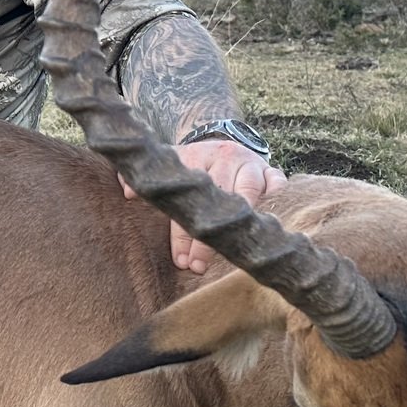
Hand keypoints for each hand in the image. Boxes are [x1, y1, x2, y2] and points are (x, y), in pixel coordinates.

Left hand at [123, 140, 285, 274]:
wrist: (221, 139)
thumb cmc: (193, 164)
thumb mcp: (168, 165)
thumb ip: (143, 179)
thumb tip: (127, 191)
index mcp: (197, 158)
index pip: (189, 201)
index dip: (183, 234)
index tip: (181, 261)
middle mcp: (226, 159)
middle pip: (218, 202)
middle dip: (208, 239)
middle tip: (198, 267)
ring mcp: (251, 164)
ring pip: (250, 194)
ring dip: (241, 229)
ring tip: (235, 256)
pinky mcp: (272, 171)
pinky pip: (279, 185)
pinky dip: (277, 202)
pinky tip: (269, 230)